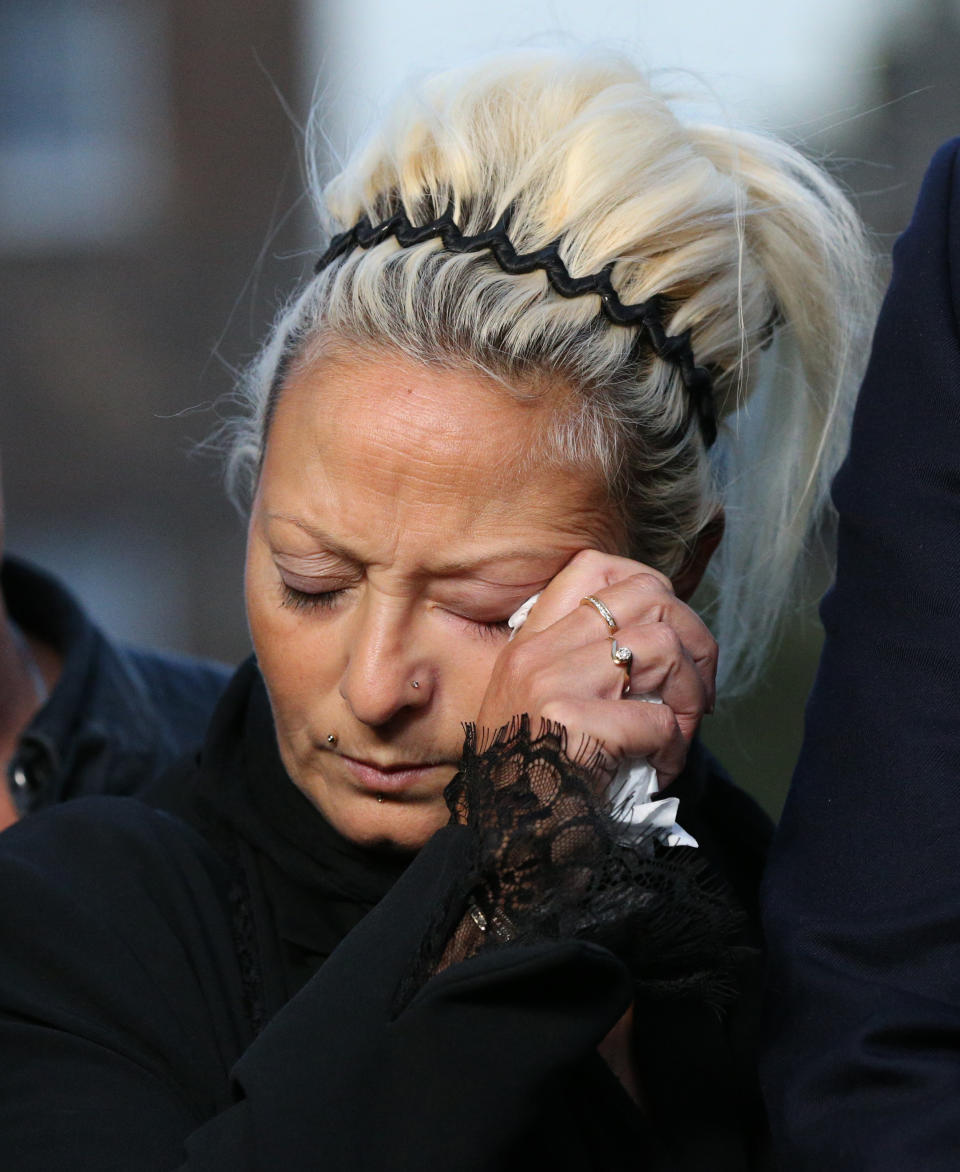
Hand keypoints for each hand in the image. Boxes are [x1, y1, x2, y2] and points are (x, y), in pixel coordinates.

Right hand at [475, 549, 716, 787]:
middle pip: (647, 596)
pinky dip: (675, 746)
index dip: (651, 588)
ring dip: (690, 695)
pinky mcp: (573, 726)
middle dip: (694, 639)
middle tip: (699, 690)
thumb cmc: (533, 782)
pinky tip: (661, 767)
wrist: (504, 843)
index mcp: (529, 643)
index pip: (594, 566)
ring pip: (663, 647)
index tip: (671, 633)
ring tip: (680, 732)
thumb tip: (668, 638)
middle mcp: (536, 653)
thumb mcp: (544, 706)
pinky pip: (658, 718)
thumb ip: (585, 665)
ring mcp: (551, 684)